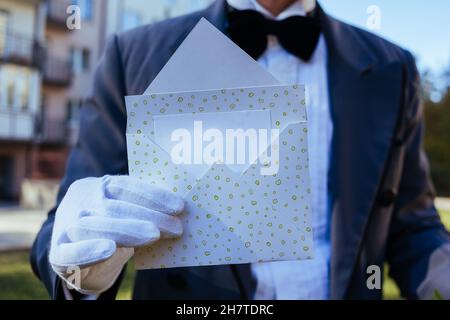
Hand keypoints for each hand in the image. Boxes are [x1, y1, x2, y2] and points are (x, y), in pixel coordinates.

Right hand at [49, 175, 183, 294]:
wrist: (78, 257)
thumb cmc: (112, 229)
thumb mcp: (125, 213)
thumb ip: (143, 210)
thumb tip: (178, 212)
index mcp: (100, 186)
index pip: (127, 185)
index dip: (153, 195)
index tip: (179, 206)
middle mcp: (82, 200)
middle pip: (115, 205)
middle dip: (148, 216)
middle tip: (175, 227)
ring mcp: (66, 224)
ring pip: (95, 225)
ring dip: (127, 230)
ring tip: (154, 236)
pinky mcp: (57, 252)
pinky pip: (70, 251)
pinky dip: (88, 250)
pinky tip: (107, 249)